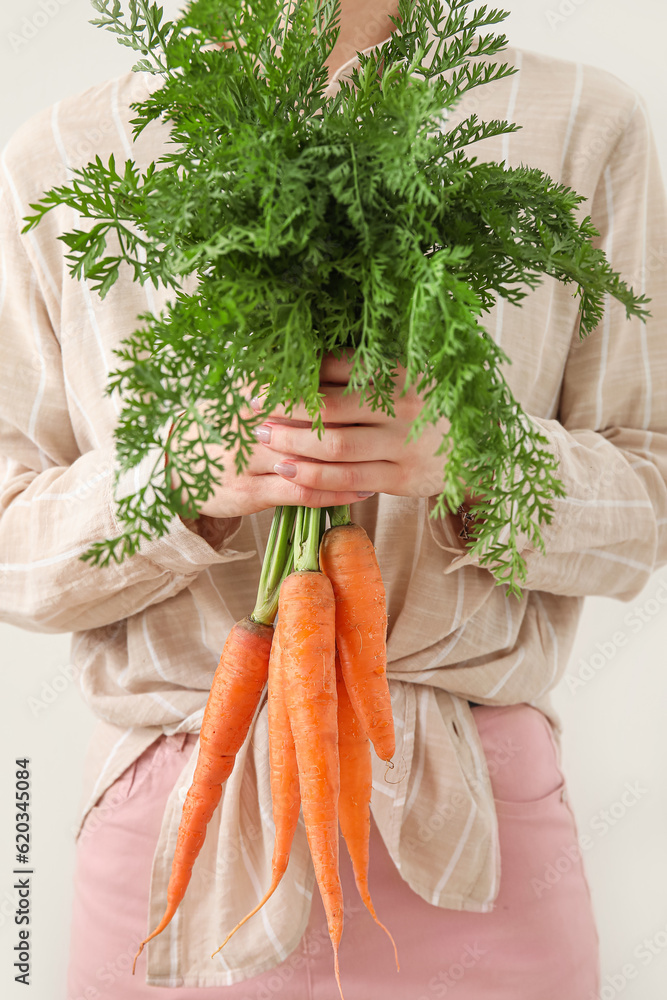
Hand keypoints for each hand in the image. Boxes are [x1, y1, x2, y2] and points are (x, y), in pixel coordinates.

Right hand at [166, 398, 375, 519]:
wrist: (172, 465)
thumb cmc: (220, 424)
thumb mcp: (240, 390)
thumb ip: (281, 379)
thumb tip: (334, 358)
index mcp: (249, 387)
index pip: (304, 381)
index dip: (343, 382)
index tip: (379, 382)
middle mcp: (247, 420)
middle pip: (312, 418)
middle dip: (355, 420)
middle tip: (395, 420)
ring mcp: (246, 458)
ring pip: (310, 457)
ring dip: (352, 460)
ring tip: (387, 457)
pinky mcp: (248, 492)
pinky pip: (301, 493)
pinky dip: (335, 492)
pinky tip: (362, 489)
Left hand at [251, 353, 450, 498]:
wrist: (487, 450)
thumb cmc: (436, 406)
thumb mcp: (413, 373)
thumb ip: (370, 365)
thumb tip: (309, 355)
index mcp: (401, 370)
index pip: (337, 365)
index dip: (295, 369)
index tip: (261, 371)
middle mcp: (402, 406)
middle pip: (329, 406)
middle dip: (283, 407)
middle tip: (249, 406)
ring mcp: (402, 444)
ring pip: (335, 446)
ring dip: (292, 444)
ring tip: (261, 439)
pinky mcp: (403, 478)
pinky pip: (350, 480)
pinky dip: (314, 479)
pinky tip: (288, 474)